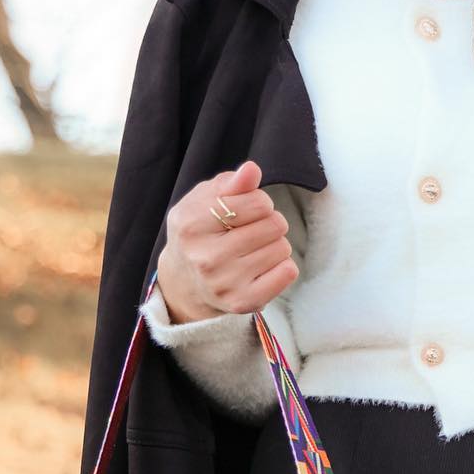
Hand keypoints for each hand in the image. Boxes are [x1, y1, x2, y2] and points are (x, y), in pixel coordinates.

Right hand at [155, 159, 298, 324]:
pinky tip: (262, 267)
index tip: (248, 210)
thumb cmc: (201, 231)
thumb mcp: (205, 200)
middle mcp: (205, 257)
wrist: (185, 282)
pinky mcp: (244, 302)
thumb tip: (251, 170)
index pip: (256, 203)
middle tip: (252, 231)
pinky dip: (282, 266)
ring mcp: (225, 284)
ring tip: (253, 250)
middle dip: (269, 222)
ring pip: (282, 248)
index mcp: (191, 224)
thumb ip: (230, 183)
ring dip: (275, 244)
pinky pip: (288, 272)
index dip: (260, 202)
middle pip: (273, 225)